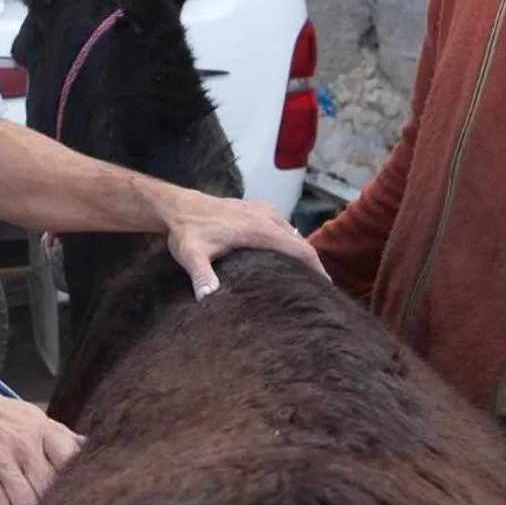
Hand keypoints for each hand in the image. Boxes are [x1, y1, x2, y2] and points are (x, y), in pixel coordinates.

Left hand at [159, 188, 326, 299]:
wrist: (178, 206)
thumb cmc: (186, 231)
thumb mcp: (191, 255)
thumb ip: (201, 275)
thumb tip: (207, 298)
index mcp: (260, 229)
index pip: (300, 249)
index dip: (317, 269)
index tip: (327, 288)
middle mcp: (266, 217)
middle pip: (300, 242)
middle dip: (312, 264)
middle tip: (317, 290)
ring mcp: (261, 210)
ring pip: (292, 233)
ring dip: (300, 251)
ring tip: (304, 277)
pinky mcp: (255, 208)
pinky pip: (281, 225)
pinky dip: (289, 240)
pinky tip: (284, 257)